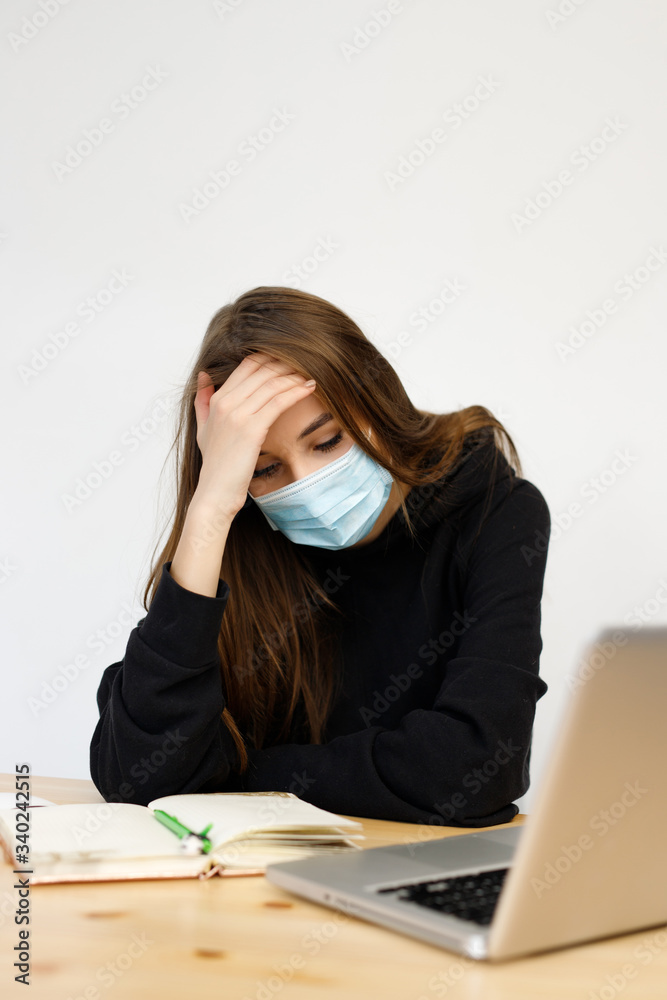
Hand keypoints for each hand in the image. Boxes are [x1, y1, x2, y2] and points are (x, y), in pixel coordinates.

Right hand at [192, 352, 315, 517]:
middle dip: (286, 364)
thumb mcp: (203, 428)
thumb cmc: (215, 464)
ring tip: (311, 374)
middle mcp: (225, 402)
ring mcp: (238, 415)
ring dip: (295, 376)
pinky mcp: (252, 429)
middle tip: (305, 363)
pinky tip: (310, 387)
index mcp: (217, 400)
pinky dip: (296, 391)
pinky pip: (279, 401)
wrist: (215, 493)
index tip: (288, 360)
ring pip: (272, 384)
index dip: (269, 358)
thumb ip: (203, 400)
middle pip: (261, 370)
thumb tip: (204, 375)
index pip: (247, 366)